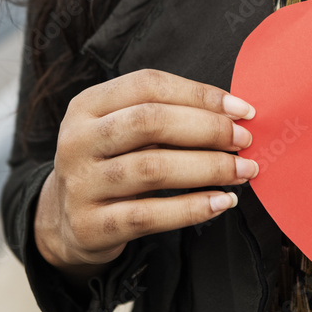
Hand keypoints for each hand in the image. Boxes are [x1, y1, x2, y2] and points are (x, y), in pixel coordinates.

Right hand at [34, 69, 258, 281]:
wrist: (66, 220)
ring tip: (243, 172)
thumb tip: (234, 113)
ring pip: (153, 169)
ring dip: (208, 168)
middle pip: (150, 122)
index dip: (200, 94)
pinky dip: (192, 208)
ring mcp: (80, 184)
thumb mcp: (125, 129)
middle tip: (244, 140)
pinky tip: (221, 202)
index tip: (242, 110)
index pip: (149, 85)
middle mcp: (77, 140)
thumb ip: (168, 114)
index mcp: (88, 105)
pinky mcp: (90, 226)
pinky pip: (149, 215)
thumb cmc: (113, 162)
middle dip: (207, 129)